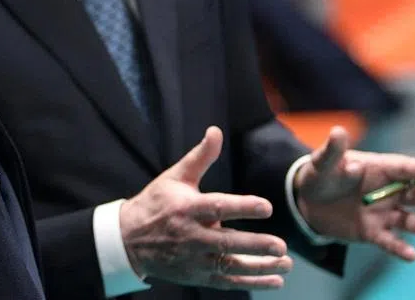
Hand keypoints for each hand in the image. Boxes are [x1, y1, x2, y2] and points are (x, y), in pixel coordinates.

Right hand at [120, 126, 293, 290]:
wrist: (128, 239)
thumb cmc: (156, 203)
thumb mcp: (175, 177)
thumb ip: (200, 157)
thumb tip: (216, 131)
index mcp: (187, 208)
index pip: (217, 207)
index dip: (242, 207)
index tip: (267, 207)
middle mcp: (191, 236)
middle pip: (226, 242)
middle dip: (255, 245)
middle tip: (281, 245)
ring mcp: (193, 259)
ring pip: (230, 266)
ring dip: (259, 267)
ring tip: (286, 262)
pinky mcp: (196, 274)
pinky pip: (227, 281)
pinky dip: (252, 283)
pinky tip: (275, 280)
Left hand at [293, 126, 414, 260]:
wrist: (307, 202)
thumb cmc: (320, 175)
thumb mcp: (322, 162)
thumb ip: (333, 151)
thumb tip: (338, 132)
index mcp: (379, 169)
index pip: (404, 168)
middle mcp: (387, 191)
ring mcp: (382, 213)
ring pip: (408, 220)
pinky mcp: (373, 232)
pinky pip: (389, 241)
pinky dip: (400, 248)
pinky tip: (411, 255)